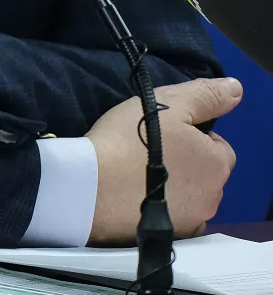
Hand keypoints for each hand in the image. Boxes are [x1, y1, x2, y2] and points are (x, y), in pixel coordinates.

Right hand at [87, 76, 239, 242]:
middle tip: (147, 151)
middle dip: (185, 163)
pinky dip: (161, 209)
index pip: (217, 146)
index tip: (162, 133)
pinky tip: (136, 198)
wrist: (92, 188)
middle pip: (204, 173)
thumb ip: (205, 96)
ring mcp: (192, 220)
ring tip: (136, 174)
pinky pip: (174, 219)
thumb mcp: (167, 104)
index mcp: (217, 163)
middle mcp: (214, 196)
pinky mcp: (169, 237)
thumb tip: (236, 89)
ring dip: (173, 187)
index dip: (191, 136)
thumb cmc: (130, 140)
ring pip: (190, 197)